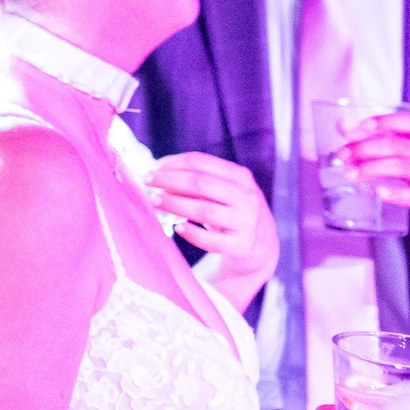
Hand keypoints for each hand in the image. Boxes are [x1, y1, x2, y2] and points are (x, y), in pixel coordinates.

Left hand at [148, 151, 277, 282]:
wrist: (262, 246)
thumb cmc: (232, 210)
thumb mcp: (225, 189)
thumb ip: (199, 179)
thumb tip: (158, 171)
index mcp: (240, 177)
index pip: (201, 162)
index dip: (173, 163)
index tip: (153, 168)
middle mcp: (246, 197)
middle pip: (201, 184)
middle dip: (169, 181)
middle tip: (147, 182)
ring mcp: (246, 222)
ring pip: (205, 210)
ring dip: (175, 204)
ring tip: (155, 202)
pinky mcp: (242, 246)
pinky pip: (213, 241)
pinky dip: (193, 234)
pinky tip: (178, 228)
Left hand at [345, 110, 409, 226]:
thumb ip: (384, 139)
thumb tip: (344, 126)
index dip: (386, 121)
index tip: (363, 126)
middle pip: (398, 145)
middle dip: (365, 148)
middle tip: (343, 154)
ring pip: (402, 167)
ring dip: (371, 168)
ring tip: (351, 173)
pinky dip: (394, 193)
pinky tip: (379, 191)